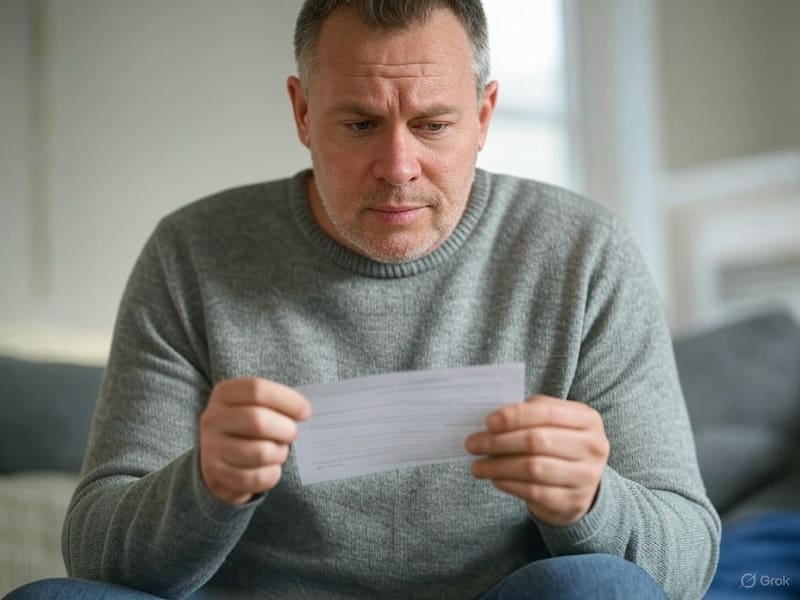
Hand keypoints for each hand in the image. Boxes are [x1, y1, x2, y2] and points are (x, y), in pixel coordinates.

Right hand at [200, 377, 310, 504]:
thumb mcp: (256, 405)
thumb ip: (277, 403)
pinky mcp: (217, 475)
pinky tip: (271, 467)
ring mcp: (212, 448)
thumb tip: (305, 412)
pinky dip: (271, 474)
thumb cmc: (249, 426)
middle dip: (285, 429)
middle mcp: (213, 419)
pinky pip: (255, 477)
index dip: (287, 400)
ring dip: (279, 453)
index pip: (257, 390)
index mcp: (224, 393)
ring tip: (280, 450)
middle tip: (293, 434)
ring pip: (259, 452)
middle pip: (257, 420)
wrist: (219, 457)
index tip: (305, 412)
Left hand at [465, 394, 608, 525]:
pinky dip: (508, 484)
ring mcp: (586, 477)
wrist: (582, 484)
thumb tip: (492, 420)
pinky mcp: (573, 501)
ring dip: (498, 466)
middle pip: (537, 441)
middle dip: (498, 442)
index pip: (547, 413)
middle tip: (472, 444)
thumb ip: (530, 414)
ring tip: (477, 465)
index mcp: (588, 419)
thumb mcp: (554, 422)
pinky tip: (494, 478)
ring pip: (532, 468)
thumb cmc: (559, 443)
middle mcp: (593, 447)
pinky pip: (533, 492)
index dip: (514, 416)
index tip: (488, 422)